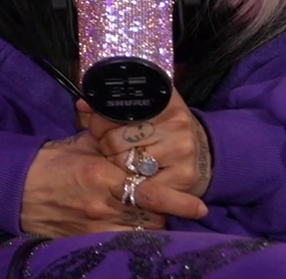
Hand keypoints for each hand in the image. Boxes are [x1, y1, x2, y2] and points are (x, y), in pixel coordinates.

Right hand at [20, 132, 207, 237]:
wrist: (13, 187)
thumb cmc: (47, 163)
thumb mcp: (80, 145)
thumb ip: (110, 141)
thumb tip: (133, 129)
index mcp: (100, 175)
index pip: (149, 193)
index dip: (178, 202)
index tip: (200, 208)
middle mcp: (101, 205)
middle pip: (150, 218)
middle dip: (164, 212)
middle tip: (166, 203)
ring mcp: (93, 226)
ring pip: (139, 234)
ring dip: (148, 226)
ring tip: (148, 215)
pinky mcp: (84, 240)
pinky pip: (120, 243)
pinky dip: (130, 237)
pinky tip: (129, 228)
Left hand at [79, 92, 214, 198]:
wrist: (204, 152)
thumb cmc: (165, 130)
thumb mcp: (145, 110)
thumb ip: (112, 105)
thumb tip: (82, 104)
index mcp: (163, 100)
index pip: (116, 111)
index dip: (100, 122)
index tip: (99, 128)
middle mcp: (176, 123)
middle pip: (116, 140)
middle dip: (106, 145)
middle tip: (110, 148)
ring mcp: (182, 150)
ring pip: (126, 163)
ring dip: (117, 166)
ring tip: (123, 161)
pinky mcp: (184, 176)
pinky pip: (142, 186)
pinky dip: (133, 184)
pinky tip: (134, 178)